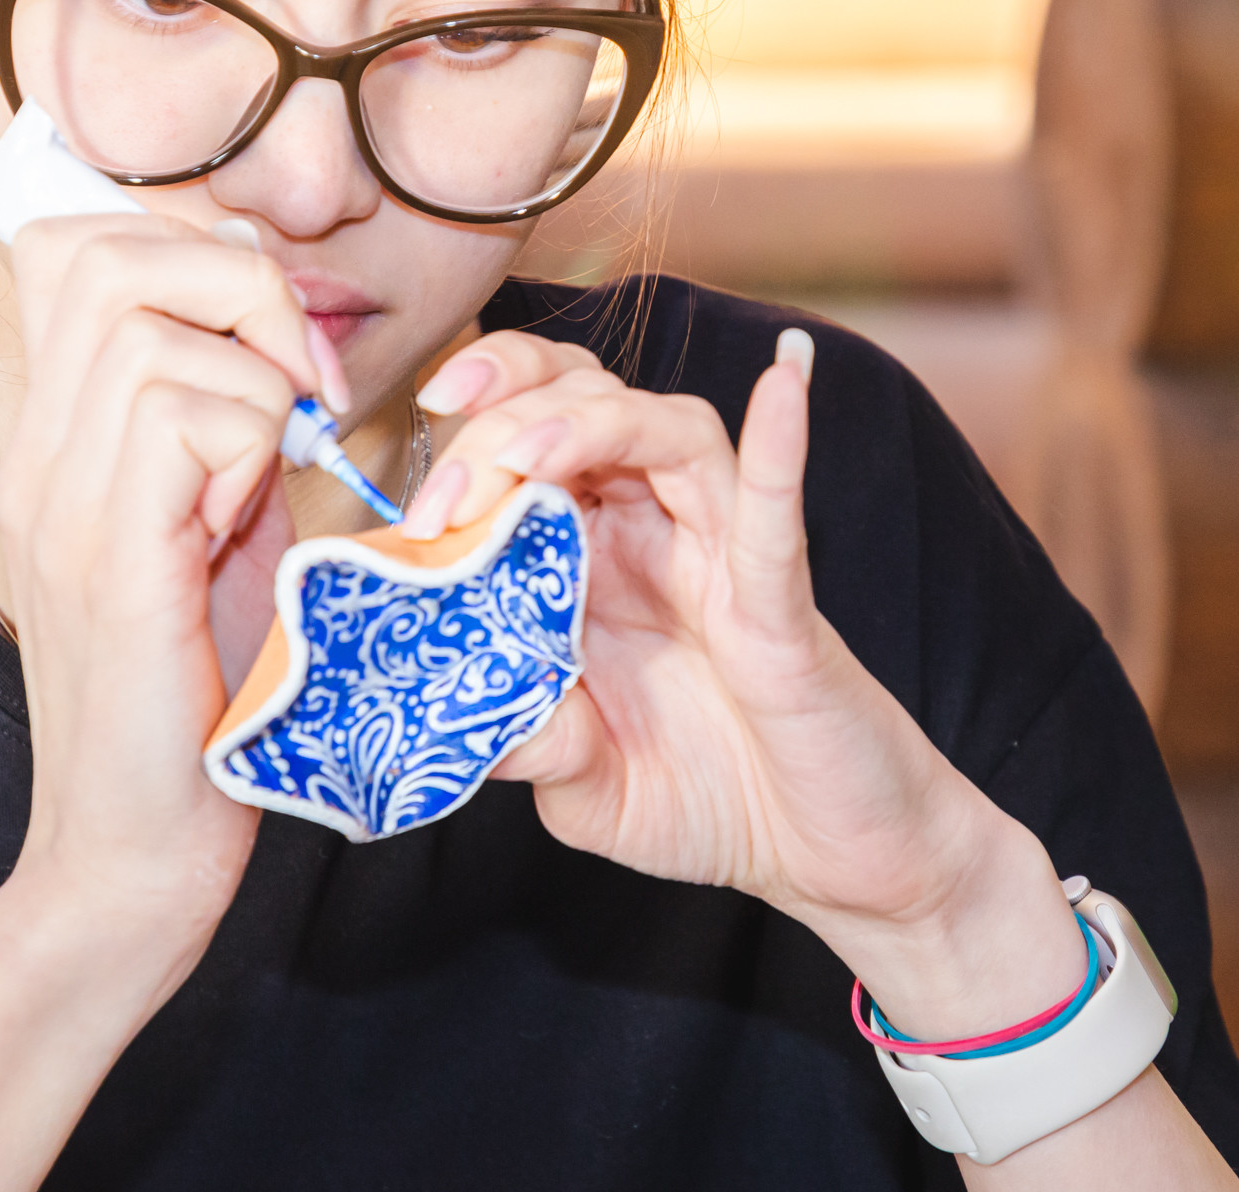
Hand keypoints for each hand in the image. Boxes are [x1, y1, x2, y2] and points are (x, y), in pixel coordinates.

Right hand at [0, 216, 343, 955]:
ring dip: (254, 371)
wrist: (134, 856)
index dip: (194, 248)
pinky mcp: (105, 557)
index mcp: (57, 437)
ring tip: (282, 463)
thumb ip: (235, 427)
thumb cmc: (197, 701)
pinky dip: (249, 436)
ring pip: (144, 318)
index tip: (276, 339)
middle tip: (302, 382)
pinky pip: (175, 409)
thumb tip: (288, 328)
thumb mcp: (221, 530)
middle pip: (102, 248)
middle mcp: (38, 452)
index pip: (78, 244)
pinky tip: (254, 516)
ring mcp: (58, 500)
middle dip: (237, 281)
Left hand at [414, 329, 1085, 1039]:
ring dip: (586, 421)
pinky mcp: (783, 604)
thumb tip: (441, 707)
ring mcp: (723, 557)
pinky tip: (783, 380)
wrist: (828, 857)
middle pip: (582, 403)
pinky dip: (779, 444)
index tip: (409, 501)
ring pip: (666, 431)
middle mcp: (655, 533)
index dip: (464, 438)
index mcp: (594, 556)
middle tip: (443, 497)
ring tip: (524, 450)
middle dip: (501, 418)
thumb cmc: (712, 799)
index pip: (525, 437)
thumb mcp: (583, 784)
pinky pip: (774, 511)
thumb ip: (522, 742)